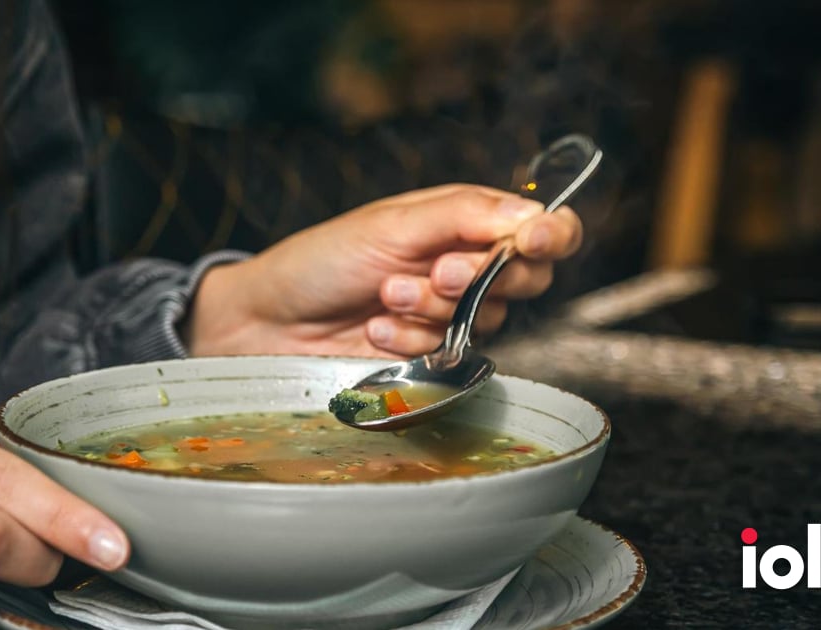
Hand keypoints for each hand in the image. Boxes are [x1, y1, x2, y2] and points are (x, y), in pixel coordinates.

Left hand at [188, 184, 581, 357]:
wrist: (269, 321)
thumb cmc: (321, 260)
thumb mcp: (391, 225)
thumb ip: (464, 216)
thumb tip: (533, 215)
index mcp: (462, 220)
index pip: (539, 226)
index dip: (551, 235)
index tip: (533, 243)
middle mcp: (464, 263)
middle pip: (527, 277)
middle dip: (479, 277)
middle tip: (434, 270)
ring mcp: (449, 311)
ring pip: (488, 318)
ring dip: (432, 308)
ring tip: (383, 295)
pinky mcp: (430, 353)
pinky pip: (452, 352)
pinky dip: (412, 339)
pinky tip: (375, 329)